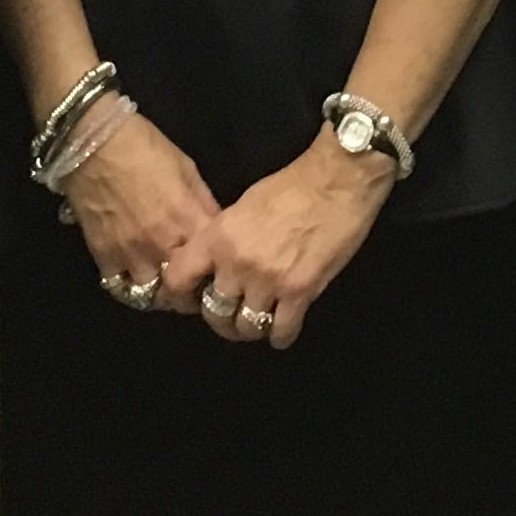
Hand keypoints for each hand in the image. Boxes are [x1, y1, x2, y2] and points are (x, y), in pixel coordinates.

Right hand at [64, 111, 221, 315]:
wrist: (94, 143)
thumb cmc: (145, 147)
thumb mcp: (187, 169)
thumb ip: (203, 203)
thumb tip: (215, 228)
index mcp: (188, 219)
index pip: (214, 263)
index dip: (219, 271)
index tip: (219, 273)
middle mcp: (162, 244)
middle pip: (185, 290)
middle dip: (192, 292)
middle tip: (193, 285)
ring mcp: (131, 254)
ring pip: (153, 296)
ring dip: (161, 292)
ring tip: (165, 282)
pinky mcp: (104, 257)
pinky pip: (121, 287)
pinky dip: (130, 285)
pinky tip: (136, 274)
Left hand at [196, 133, 393, 350]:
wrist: (337, 179)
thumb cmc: (293, 184)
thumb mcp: (245, 205)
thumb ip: (227, 238)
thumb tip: (219, 264)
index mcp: (219, 236)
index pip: (178, 278)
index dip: (182, 294)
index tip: (194, 297)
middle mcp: (237, 263)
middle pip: (214, 312)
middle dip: (222, 318)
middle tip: (233, 316)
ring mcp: (268, 280)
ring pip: (246, 327)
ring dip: (252, 329)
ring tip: (260, 322)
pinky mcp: (300, 292)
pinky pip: (281, 332)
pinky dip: (281, 336)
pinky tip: (284, 329)